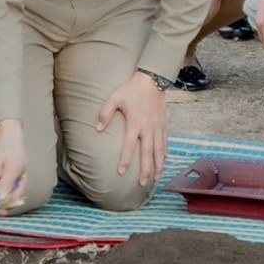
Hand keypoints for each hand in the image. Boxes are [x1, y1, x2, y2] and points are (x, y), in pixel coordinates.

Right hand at [0, 120, 26, 202]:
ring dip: (10, 194)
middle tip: (19, 185)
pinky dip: (8, 191)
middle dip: (7, 198)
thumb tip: (0, 202)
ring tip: (18, 180)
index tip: (7, 210)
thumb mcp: (15, 167)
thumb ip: (7, 184)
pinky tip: (14, 181)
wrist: (9, 141)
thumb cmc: (13, 152)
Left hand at [97, 71, 168, 185]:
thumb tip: (98, 129)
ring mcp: (158, 127)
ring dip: (158, 165)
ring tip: (156, 178)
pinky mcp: (164, 124)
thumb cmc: (132, 89)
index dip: (125, 160)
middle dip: (146, 169)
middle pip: (148, 153)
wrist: (152, 80)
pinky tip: (163, 162)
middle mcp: (148, 128)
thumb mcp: (115, 98)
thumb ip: (105, 113)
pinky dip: (165, 153)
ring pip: (160, 150)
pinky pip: (165, 142)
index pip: (129, 146)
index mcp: (135, 123)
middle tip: (143, 183)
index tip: (122, 172)